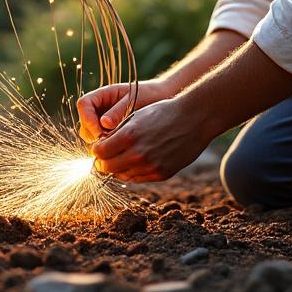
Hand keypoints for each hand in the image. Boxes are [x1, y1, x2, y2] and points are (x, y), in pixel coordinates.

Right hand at [76, 77, 177, 143]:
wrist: (164, 100)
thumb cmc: (151, 95)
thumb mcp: (136, 99)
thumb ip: (119, 110)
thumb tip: (104, 124)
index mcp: (103, 95)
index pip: (84, 104)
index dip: (87, 119)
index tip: (100, 132)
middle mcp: (101, 109)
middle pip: (85, 124)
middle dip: (93, 135)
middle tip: (109, 144)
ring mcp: (105, 123)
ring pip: (92, 137)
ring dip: (101, 144)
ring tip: (117, 148)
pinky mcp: (113, 135)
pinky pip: (105, 144)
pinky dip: (110, 149)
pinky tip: (122, 152)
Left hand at [89, 96, 216, 182]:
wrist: (194, 118)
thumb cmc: (163, 112)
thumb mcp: (136, 116)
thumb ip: (117, 133)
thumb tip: (100, 147)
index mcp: (129, 135)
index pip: (99, 152)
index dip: (97, 149)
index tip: (99, 147)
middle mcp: (138, 154)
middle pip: (107, 167)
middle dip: (103, 161)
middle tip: (106, 156)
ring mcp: (150, 166)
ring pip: (121, 176)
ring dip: (118, 168)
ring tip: (122, 157)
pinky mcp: (161, 174)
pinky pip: (138, 179)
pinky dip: (133, 172)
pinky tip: (136, 162)